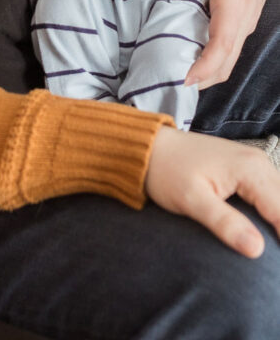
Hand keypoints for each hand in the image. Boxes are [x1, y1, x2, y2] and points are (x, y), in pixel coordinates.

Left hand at [146, 126, 279, 257]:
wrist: (149, 147)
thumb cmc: (167, 171)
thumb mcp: (191, 200)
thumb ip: (224, 223)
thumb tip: (257, 249)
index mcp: (250, 169)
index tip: (277, 268)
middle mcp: (258, 162)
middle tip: (274, 261)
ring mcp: (253, 163)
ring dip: (278, 219)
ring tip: (272, 247)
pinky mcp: (246, 168)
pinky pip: (270, 192)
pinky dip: (272, 210)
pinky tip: (266, 230)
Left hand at [162, 0, 279, 87]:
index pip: (222, 44)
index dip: (205, 66)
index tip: (184, 80)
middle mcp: (243, 15)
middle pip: (225, 61)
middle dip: (201, 80)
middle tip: (167, 87)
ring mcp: (245, 18)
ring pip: (228, 58)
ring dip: (206, 72)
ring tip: (173, 77)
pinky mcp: (242, 16)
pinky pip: (227, 46)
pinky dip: (211, 59)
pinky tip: (188, 56)